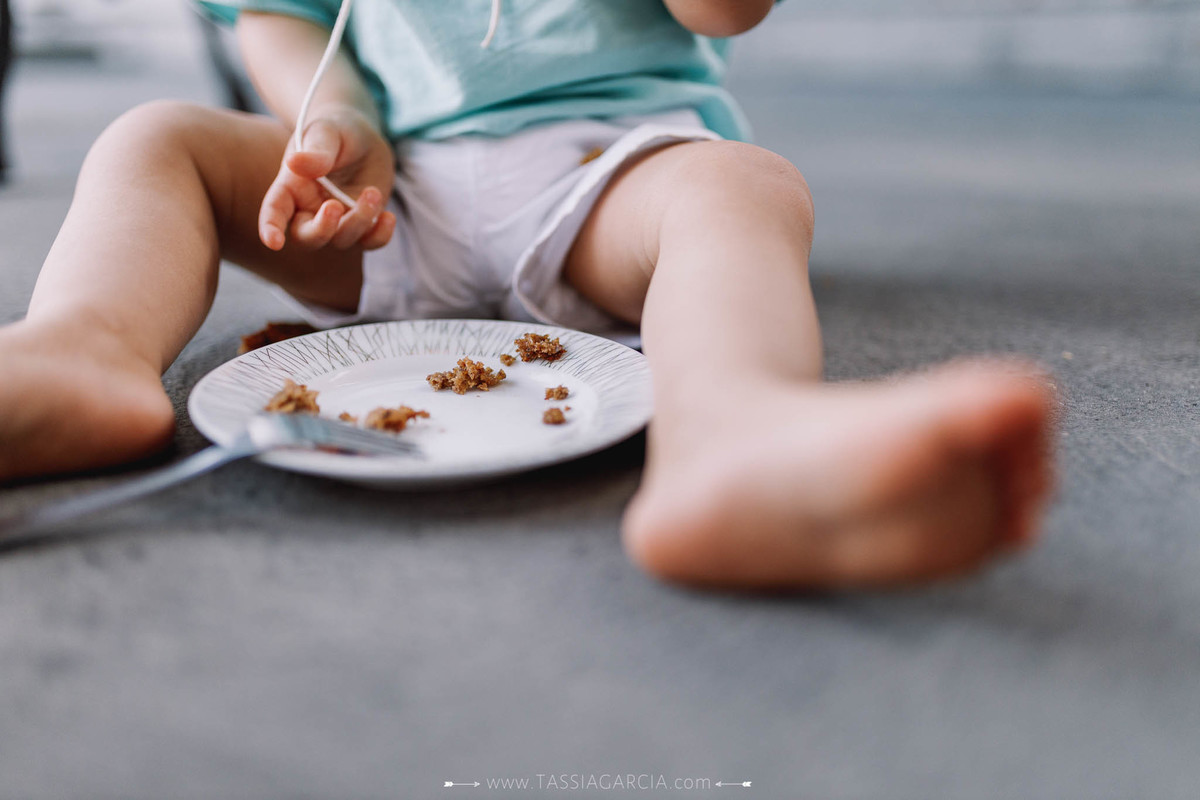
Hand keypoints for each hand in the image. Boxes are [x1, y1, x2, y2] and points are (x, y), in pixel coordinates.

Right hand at [259, 106, 395, 251]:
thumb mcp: (326, 133)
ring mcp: (339, 220)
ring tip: (373, 192)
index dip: (270, 228)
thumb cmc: (336, 131)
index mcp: (290, 188)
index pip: (274, 211)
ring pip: (342, 240)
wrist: (363, 136)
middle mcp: (310, 209)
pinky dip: (380, 236)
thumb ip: (316, 151)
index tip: (273, 242)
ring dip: (359, 221)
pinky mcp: (364, 223)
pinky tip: (389, 217)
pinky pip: (370, 241)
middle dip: (321, 230)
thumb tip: (294, 163)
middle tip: (335, 206)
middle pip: (308, 238)